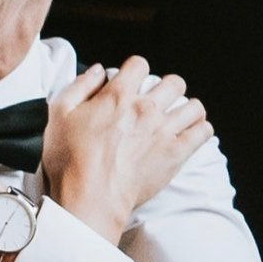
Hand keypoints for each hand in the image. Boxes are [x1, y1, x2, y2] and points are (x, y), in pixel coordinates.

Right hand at [41, 55, 213, 243]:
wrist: (89, 197)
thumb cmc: (69, 159)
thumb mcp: (59, 114)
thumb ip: (80, 86)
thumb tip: (98, 71)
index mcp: (118, 95)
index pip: (139, 65)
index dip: (135, 70)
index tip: (132, 83)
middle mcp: (145, 108)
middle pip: (174, 83)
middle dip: (167, 88)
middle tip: (159, 101)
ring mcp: (163, 131)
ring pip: (194, 107)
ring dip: (188, 109)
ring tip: (180, 117)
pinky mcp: (175, 154)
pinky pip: (203, 133)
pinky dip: (200, 130)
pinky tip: (192, 134)